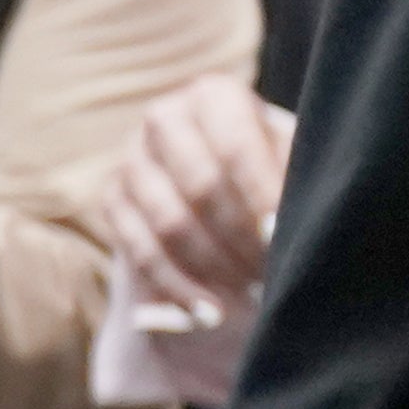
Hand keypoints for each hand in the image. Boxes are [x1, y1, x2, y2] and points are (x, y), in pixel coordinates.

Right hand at [100, 73, 297, 327]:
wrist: (225, 200)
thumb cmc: (274, 180)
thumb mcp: (293, 168)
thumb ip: (295, 184)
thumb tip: (285, 229)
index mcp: (215, 96)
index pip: (235, 144)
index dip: (260, 194)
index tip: (280, 237)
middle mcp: (166, 118)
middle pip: (199, 184)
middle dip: (239, 239)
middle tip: (272, 277)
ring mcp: (131, 159)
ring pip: (168, 222)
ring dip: (213, 267)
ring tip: (250, 299)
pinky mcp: (112, 201)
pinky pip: (140, 252)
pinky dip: (179, 287)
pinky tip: (210, 312)